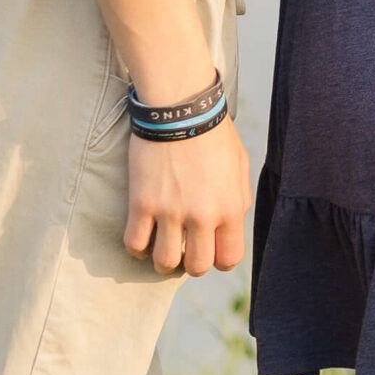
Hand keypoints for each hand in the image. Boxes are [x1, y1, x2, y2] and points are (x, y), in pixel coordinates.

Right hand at [124, 116, 250, 276]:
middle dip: (191, 263)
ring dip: (162, 260)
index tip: (209, 250)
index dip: (218, 259)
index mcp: (230, 208)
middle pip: (196, 266)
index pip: (228, 259)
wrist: (181, 108)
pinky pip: (134, 244)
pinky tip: (141, 235)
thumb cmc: (213, 133)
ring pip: (164, 263)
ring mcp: (170, 212)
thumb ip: (238, 199)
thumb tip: (232, 223)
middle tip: (184, 248)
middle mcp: (202, 216)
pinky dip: (137, 247)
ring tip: (161, 245)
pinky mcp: (142, 203)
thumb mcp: (240, 166)